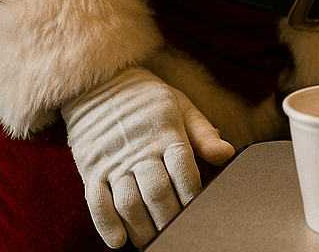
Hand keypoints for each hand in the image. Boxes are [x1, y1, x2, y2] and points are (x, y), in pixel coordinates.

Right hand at [61, 66, 234, 247]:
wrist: (98, 83)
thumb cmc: (147, 98)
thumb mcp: (180, 106)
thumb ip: (203, 133)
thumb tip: (227, 154)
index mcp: (165, 131)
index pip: (184, 169)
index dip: (193, 194)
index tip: (200, 209)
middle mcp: (139, 148)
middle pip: (157, 192)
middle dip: (171, 218)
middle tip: (180, 233)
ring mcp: (113, 160)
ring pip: (129, 202)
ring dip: (142, 228)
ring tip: (154, 241)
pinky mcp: (91, 169)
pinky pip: (97, 202)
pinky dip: (107, 224)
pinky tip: (119, 241)